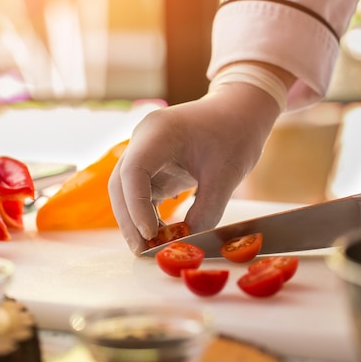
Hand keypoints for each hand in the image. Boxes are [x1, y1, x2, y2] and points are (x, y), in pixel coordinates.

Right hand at [108, 82, 280, 253]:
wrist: (240, 110)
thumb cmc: (236, 133)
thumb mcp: (227, 174)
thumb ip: (207, 211)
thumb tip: (185, 243)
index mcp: (159, 132)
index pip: (134, 172)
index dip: (137, 206)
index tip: (150, 233)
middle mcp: (143, 139)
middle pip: (121, 183)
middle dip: (129, 219)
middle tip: (142, 250)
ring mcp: (144, 150)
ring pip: (125, 190)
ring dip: (134, 219)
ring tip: (150, 246)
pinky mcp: (152, 163)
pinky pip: (139, 191)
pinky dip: (145, 213)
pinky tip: (158, 232)